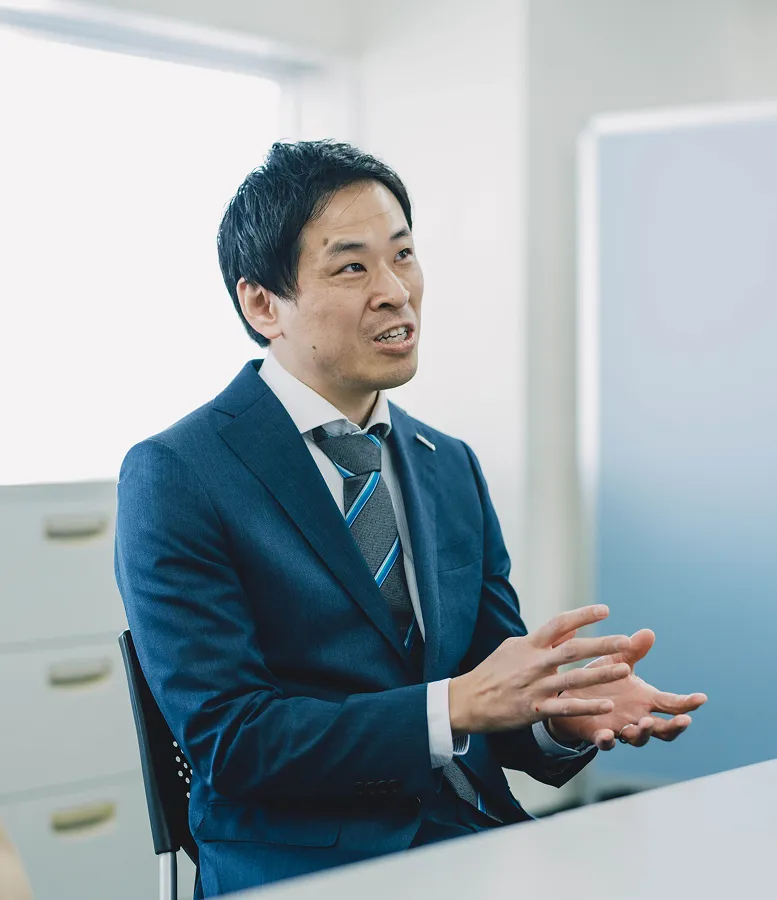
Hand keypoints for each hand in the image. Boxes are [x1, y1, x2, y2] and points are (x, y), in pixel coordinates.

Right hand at [449, 605, 631, 735]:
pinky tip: (607, 706)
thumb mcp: (514, 648)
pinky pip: (566, 709)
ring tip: (625, 670)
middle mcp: (534, 663)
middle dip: (601, 644)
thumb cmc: (493, 671)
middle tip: (626, 641)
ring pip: (574, 679)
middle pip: (573, 649)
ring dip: (601, 674)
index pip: (559, 624)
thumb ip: (544, 640)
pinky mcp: (535, 710)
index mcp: (529, 645)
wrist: (468, 700)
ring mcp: (535, 687)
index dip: (583, 615)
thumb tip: (571, 627)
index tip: (605, 610)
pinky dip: (587, 707)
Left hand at [547, 629, 707, 749]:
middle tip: (684, 720)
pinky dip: (608, 741)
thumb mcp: (616, 662)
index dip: (688, 702)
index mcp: (645, 699)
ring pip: (638, 738)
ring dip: (643, 732)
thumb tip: (649, 632)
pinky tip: (608, 735)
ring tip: (643, 722)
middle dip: (675, 726)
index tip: (702, 697)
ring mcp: (619, 728)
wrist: (569, 695)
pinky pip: (605, 743)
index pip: (672, 703)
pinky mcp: (598, 734)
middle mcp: (637, 717)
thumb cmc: (599, 679)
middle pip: (664, 729)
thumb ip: (633, 651)